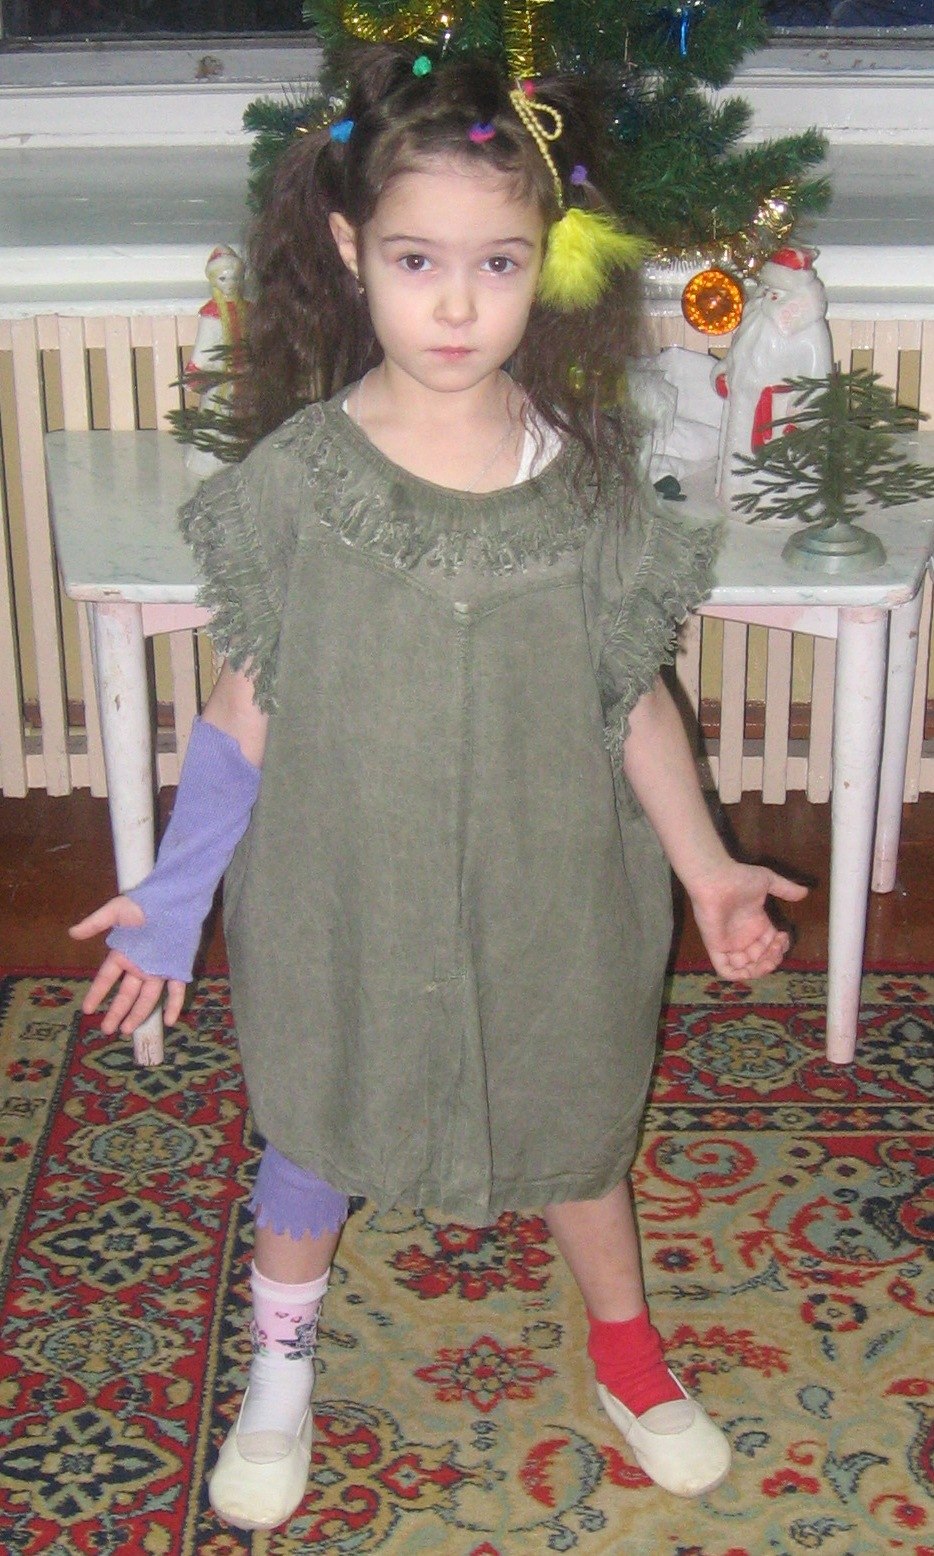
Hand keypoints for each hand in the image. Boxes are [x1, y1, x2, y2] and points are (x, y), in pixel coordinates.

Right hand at [69, 896, 186, 1034]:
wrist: (173, 899)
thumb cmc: (143, 904)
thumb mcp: (115, 911)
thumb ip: (95, 923)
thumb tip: (72, 933)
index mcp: (124, 954)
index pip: (106, 979)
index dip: (96, 993)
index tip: (87, 1010)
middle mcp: (140, 966)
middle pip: (126, 994)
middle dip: (116, 1012)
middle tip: (107, 1029)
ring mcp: (159, 969)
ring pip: (147, 997)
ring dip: (138, 1014)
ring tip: (127, 1030)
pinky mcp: (177, 968)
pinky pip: (176, 990)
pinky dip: (174, 1005)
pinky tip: (170, 1021)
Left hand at [688, 861, 807, 981]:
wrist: (716, 878)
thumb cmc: (738, 878)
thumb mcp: (768, 881)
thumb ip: (786, 889)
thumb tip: (805, 893)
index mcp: (755, 924)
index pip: (771, 945)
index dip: (780, 946)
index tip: (783, 935)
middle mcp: (743, 936)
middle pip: (761, 959)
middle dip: (774, 958)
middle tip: (777, 947)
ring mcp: (729, 943)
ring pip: (746, 968)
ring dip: (761, 968)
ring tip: (769, 957)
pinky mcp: (716, 947)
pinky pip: (726, 969)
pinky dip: (738, 975)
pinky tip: (751, 967)